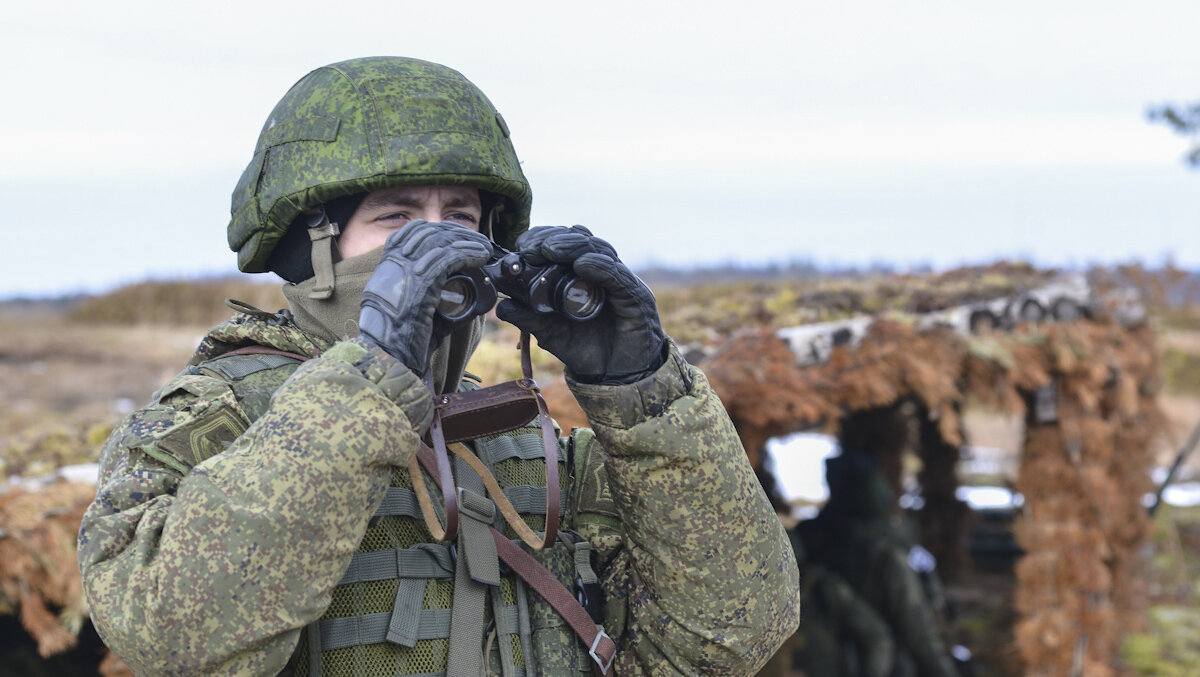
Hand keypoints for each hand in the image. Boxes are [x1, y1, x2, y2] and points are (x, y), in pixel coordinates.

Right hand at [358, 221, 492, 372]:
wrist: (389, 355)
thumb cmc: (402, 339)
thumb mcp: (410, 307)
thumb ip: (430, 292)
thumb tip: (463, 291)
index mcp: (387, 267)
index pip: (410, 232)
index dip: (436, 228)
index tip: (457, 234)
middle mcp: (393, 264)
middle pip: (428, 232)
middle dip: (455, 232)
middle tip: (477, 240)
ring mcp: (405, 271)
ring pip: (440, 242)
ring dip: (467, 241)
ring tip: (484, 248)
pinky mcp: (421, 281)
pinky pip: (449, 258)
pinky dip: (468, 253)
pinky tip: (481, 256)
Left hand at [495, 225, 666, 383]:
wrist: (617, 377)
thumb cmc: (588, 349)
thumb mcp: (552, 334)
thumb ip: (530, 319)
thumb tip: (502, 306)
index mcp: (578, 274)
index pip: (561, 244)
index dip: (540, 239)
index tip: (520, 247)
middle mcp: (599, 270)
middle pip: (578, 239)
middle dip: (552, 238)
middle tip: (531, 247)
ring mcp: (618, 280)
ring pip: (597, 249)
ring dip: (571, 245)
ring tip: (550, 249)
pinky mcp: (635, 294)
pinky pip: (617, 274)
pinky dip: (599, 266)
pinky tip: (582, 264)